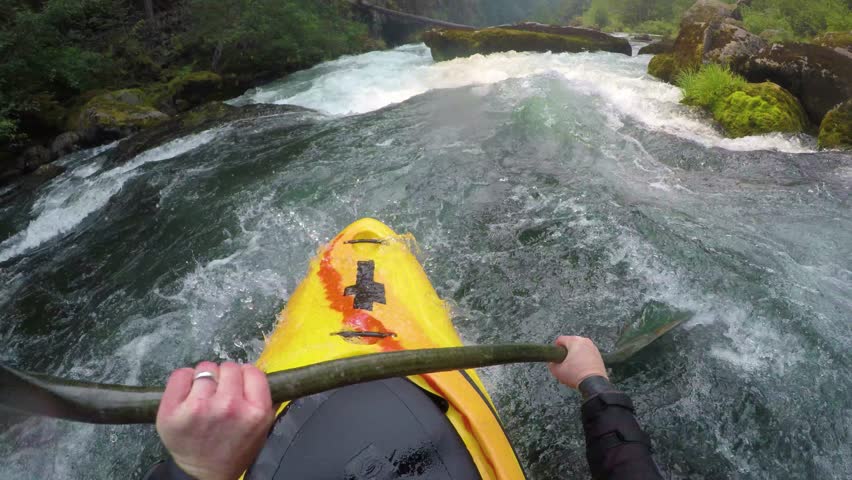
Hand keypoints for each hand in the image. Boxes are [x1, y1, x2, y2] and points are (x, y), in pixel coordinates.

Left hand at [156, 362, 274, 479]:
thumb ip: (264, 398)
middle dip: (225, 379)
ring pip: (205, 369)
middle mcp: (229, 406)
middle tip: (220, 397)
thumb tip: (258, 371)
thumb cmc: (234, 449)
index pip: (252, 371)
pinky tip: (187, 397)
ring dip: (204, 380)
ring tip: (204, 399)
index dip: (245, 378)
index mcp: (255, 411)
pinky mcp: (173, 410)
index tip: (239, 389)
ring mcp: (199, 407)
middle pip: (228, 367)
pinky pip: (180, 374)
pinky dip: (183, 381)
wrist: (205, 475)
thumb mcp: (262, 427)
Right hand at [548, 336, 607, 388]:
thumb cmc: (576, 374)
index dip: (555, 348)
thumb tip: (553, 363)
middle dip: (566, 353)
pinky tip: (580, 369)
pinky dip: (583, 360)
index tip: (555, 357)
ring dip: (575, 356)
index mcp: (574, 341)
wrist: (593, 383)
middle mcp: (585, 341)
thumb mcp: (557, 371)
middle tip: (564, 364)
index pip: (560, 340)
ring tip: (572, 368)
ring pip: (579, 349)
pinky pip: (587, 354)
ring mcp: (593, 348)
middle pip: (570, 344)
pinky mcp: (599, 355)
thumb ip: (552, 364)